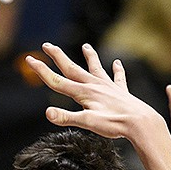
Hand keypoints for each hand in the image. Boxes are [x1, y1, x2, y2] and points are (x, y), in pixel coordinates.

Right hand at [24, 42, 161, 140]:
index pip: (57, 80)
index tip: (29, 59)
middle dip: (57, 57)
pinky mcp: (121, 92)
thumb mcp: (88, 123)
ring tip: (85, 46)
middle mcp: (94, 85)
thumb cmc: (115, 124)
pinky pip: (118, 78)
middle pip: (72, 68)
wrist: (140, 123)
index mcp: (83, 93)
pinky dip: (117, 70)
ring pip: (95, 68)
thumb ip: (67, 117)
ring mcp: (108, 87)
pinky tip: (117, 64)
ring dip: (89, 57)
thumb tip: (47, 113)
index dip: (41, 71)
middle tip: (46, 45)